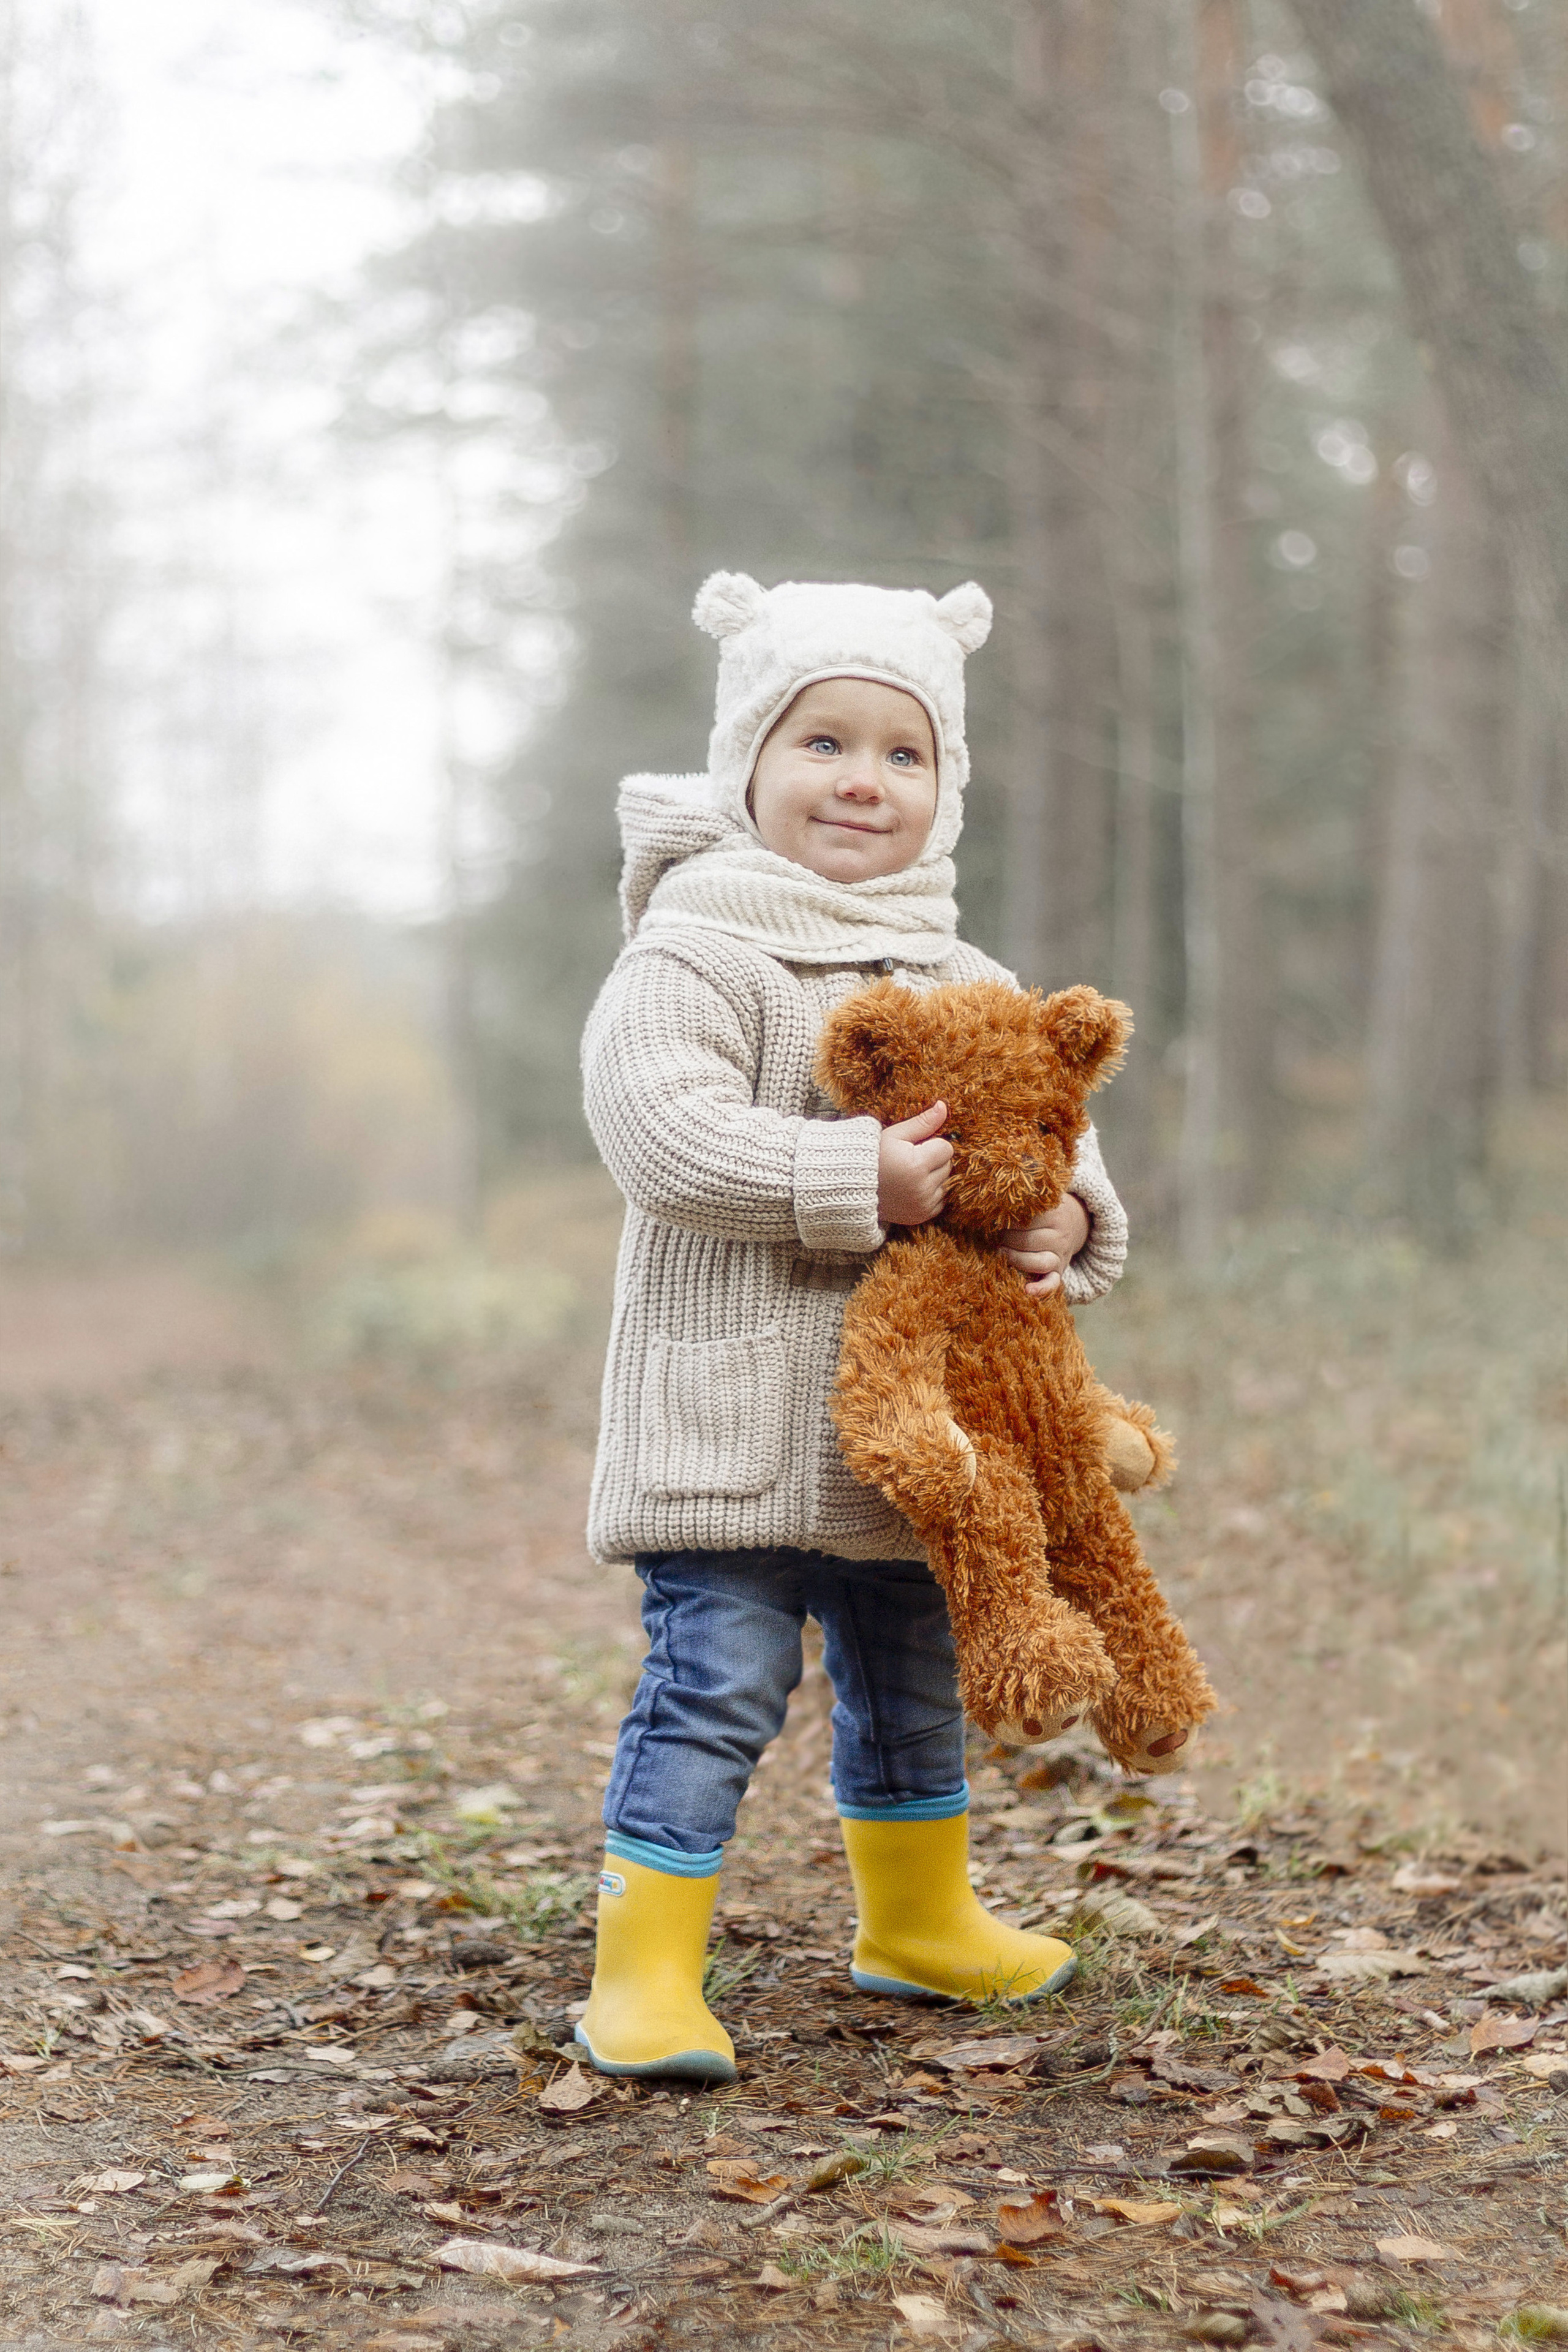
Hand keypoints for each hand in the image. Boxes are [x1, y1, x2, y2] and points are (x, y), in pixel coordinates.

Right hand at [877, 1100, 952, 1226]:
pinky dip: (930, 1194)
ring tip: (908, 1175)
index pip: (946, 1148)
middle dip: (933, 1160)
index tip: (913, 1147)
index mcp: (917, 1165)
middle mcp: (922, 1189)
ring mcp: (922, 1205)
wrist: (850, 1187)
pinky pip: (939, 1201)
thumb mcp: (894, 1135)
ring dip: (933, 1178)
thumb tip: (943, 1107)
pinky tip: (911, 1188)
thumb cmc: (872, 1156)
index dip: (932, 1144)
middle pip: (947, 1166)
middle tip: (909, 1160)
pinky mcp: (920, 1216)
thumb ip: (922, 1122)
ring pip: (945, 1183)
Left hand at [1002, 1193, 1089, 1294]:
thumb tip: (989, 1203)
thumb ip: (1021, 1203)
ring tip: (1001, 1252)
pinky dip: (1041, 1288)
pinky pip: (1053, 1283)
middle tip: (995, 1235)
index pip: (1026, 1219)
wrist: (1073, 1223)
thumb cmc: (1044, 1211)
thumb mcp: (1038, 1202)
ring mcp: (1061, 1255)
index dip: (1006, 1221)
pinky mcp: (1060, 1271)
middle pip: (1027, 1241)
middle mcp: (1060, 1235)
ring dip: (1015, 1259)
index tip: (996, 1218)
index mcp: (1054, 1214)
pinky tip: (1027, 1290)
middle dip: (1006, 1239)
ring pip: (1038, 1262)